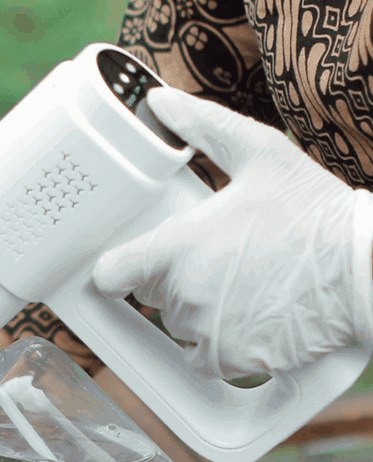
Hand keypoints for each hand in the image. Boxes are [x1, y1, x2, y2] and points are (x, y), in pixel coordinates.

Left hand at [93, 88, 372, 378]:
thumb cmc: (316, 213)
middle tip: (216, 260)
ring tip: (240, 286)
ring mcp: (209, 328)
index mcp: (179, 246)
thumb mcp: (261, 153)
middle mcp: (186, 292)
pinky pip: (206, 358)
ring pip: (180, 327)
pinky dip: (220, 346)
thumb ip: (204, 126)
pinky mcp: (236, 357)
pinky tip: (247, 319)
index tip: (128, 266)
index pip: (112, 272)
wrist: (366, 268)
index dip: (120, 268)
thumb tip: (161, 103)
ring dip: (199, 313)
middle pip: (153, 297)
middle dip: (173, 281)